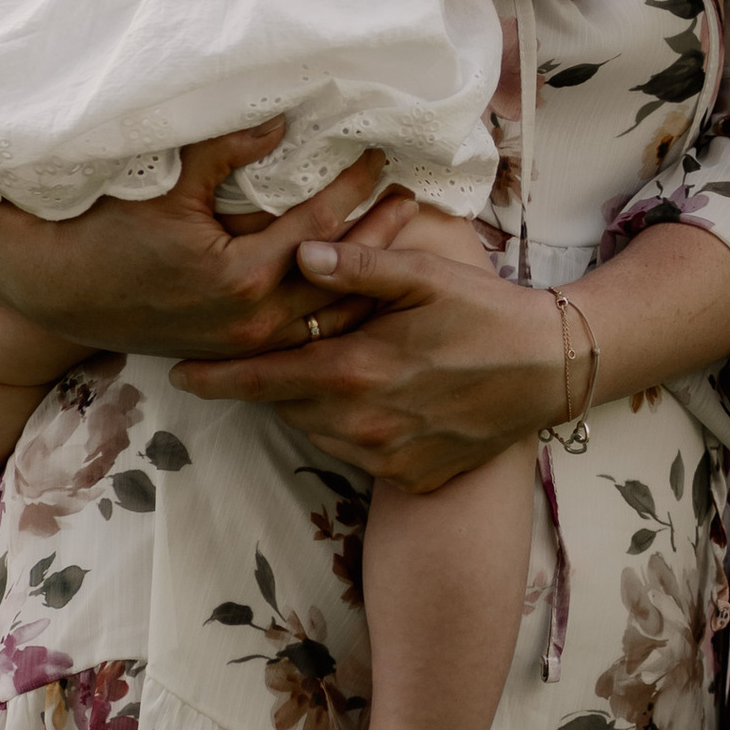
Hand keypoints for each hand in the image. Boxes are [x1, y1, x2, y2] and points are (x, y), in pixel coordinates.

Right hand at [0, 124, 403, 356]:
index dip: (354, 188)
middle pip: (335, 282)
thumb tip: (281, 118)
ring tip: (398, 242)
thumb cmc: (101, 228)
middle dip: (379, 243)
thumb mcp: (165, 183)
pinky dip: (327, 308)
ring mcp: (235, 342)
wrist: (43, 286)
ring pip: (320, 316)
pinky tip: (347, 286)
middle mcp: (245, 321)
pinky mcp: (221, 349)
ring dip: (362, 280)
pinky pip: (292, 332)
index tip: (384, 153)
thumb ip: (226, 150)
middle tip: (415, 201)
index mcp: (238, 280)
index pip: (320, 229)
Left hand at [173, 237, 566, 489]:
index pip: (265, 379)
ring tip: (334, 368)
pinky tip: (379, 397)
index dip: (218, 377)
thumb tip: (297, 254)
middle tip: (273, 351)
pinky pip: (358, 453)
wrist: (550, 369)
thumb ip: (358, 267)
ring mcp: (387, 456)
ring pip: (320, 432)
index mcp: (357, 370)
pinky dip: (353, 428)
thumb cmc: (486, 310)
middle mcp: (363, 423)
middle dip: (273, 381)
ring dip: (313, 404)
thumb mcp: (425, 275)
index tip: (178, 374)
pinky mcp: (411, 475)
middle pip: (288, 407)